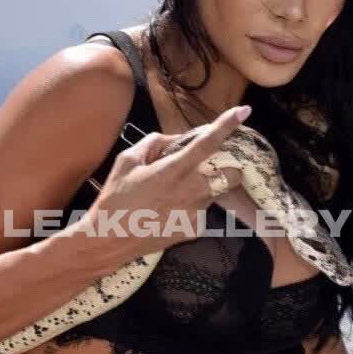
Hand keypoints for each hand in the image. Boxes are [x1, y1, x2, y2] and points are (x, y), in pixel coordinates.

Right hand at [84, 104, 249, 260]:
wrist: (109, 242)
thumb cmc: (115, 199)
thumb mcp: (127, 161)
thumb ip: (155, 142)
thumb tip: (177, 138)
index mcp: (171, 172)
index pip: (206, 144)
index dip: (226, 125)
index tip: (243, 111)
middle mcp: (189, 192)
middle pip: (231, 173)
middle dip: (230, 163)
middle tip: (213, 161)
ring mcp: (195, 214)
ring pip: (216, 190)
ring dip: (207, 183)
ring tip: (176, 190)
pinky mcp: (195, 229)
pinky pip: (204, 209)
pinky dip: (194, 203)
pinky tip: (171, 209)